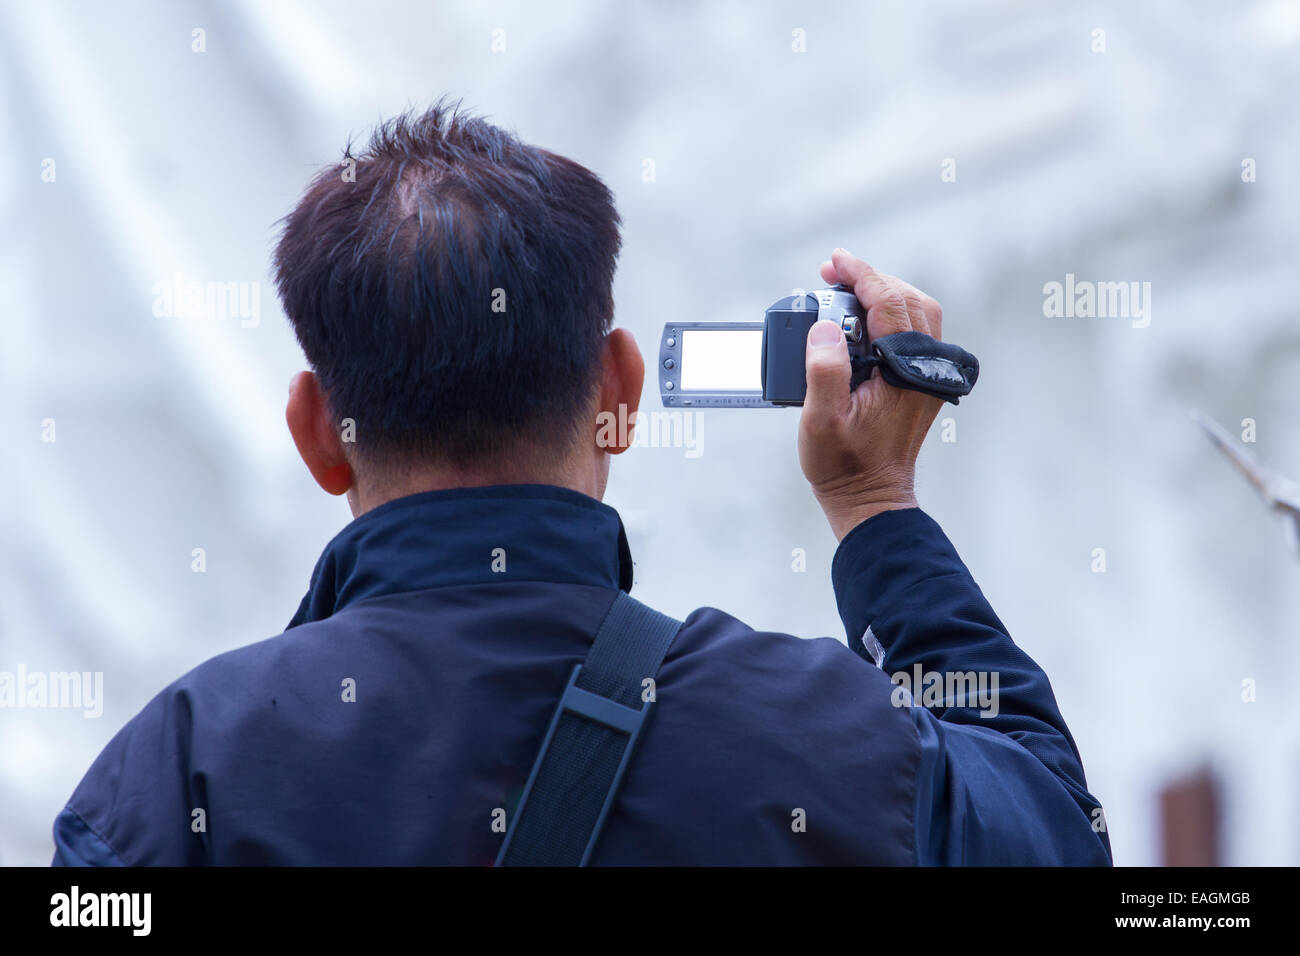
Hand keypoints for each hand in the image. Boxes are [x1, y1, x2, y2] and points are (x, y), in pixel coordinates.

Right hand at [798, 249, 945, 539]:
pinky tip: (863, 320)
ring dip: (885, 294)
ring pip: (918, 313)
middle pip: (908, 300)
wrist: (870, 499)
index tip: (834, 261)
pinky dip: (892, 315)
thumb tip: (825, 329)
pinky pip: (916, 333)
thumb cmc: (844, 464)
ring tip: (846, 291)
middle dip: (871, 279)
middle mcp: (924, 369)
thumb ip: (824, 371)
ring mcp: (926, 376)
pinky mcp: (921, 383)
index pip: (889, 303)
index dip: (861, 275)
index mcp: (905, 372)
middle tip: (832, 274)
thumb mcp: (821, 420)